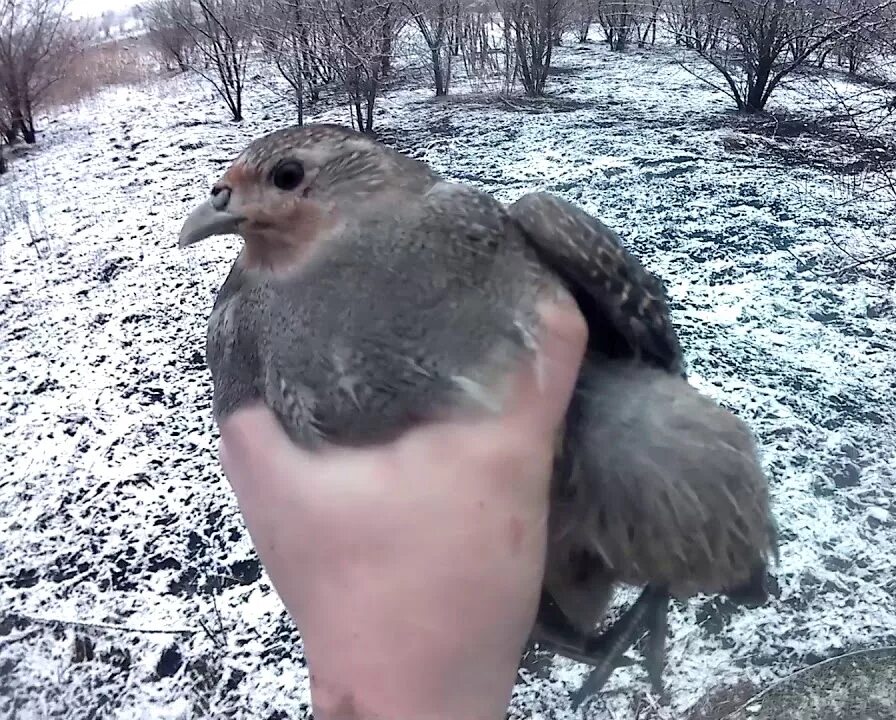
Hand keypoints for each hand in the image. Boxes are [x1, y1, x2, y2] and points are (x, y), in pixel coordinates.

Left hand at [216, 296, 587, 719]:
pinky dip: (377, 406)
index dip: (311, 262)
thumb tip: (557, 293)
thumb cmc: (433, 589)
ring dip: (365, 358)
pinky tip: (433, 396)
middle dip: (347, 304)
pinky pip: (338, 435)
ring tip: (428, 314)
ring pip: (317, 394)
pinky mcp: (323, 521)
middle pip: (290, 349)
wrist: (422, 703)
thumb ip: (531, 380)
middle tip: (412, 264)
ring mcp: (286, 494)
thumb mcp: (496, 469)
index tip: (367, 230)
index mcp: (260, 429)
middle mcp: (257, 455)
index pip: (260, 310)